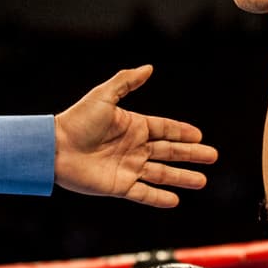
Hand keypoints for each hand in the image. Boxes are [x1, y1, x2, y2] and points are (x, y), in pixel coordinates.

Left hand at [53, 65, 216, 207]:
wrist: (54, 149)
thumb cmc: (76, 121)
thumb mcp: (103, 96)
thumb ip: (126, 82)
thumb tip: (149, 67)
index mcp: (133, 126)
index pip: (165, 129)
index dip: (183, 132)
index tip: (200, 136)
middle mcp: (134, 148)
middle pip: (169, 152)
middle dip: (191, 155)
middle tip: (213, 157)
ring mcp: (128, 168)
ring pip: (162, 174)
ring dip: (182, 177)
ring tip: (202, 181)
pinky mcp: (119, 186)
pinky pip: (144, 193)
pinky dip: (159, 198)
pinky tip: (176, 200)